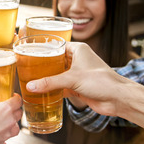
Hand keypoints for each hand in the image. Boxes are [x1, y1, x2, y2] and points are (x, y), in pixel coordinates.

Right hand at [0, 94, 22, 143]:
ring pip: (16, 127)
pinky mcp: (2, 142)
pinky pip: (6, 140)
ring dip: (12, 125)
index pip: (18, 100)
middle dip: (16, 110)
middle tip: (8, 109)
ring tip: (5, 124)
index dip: (16, 97)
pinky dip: (3, 139)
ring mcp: (8, 133)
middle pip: (19, 113)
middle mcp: (10, 120)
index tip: (13, 97)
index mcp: (5, 109)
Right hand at [25, 42, 143, 132]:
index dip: (43, 48)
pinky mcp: (78, 86)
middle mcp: (78, 60)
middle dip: (42, 65)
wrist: (117, 98)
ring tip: (30, 80)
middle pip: (55, 60)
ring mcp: (78, 73)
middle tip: (26, 67)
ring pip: (58, 74)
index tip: (29, 51)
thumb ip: (50, 82)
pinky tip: (41, 93)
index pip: (56, 45)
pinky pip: (61, 86)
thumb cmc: (101, 81)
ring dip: (47, 78)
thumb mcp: (72, 79)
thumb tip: (31, 86)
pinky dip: (53, 89)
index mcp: (78, 49)